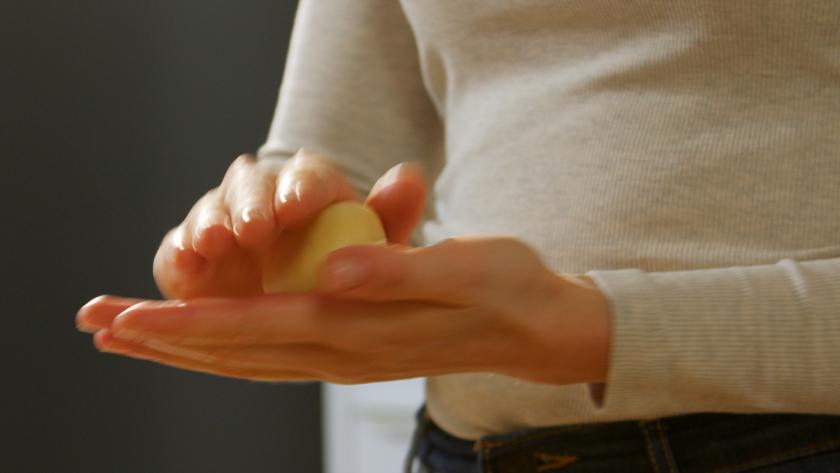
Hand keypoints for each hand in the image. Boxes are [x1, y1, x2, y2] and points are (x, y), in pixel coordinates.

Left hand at [77, 237, 611, 384]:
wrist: (533, 326)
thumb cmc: (505, 288)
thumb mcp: (465, 267)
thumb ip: (397, 269)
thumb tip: (331, 268)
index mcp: (361, 328)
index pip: (257, 327)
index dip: (190, 323)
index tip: (130, 320)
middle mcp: (343, 352)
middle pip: (236, 352)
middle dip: (165, 343)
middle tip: (101, 330)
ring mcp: (345, 357)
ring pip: (248, 360)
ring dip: (185, 352)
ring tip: (132, 342)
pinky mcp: (352, 350)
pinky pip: (274, 356)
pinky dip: (226, 351)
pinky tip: (205, 345)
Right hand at [150, 149, 425, 298]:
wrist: (302, 306)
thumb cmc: (345, 272)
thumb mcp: (379, 248)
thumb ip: (390, 214)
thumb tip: (409, 178)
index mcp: (310, 187)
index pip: (307, 175)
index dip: (301, 188)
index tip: (299, 206)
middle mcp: (261, 196)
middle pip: (250, 185)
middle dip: (249, 205)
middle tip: (254, 229)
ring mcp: (221, 224)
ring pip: (210, 212)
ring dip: (209, 224)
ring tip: (214, 243)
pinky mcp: (188, 257)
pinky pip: (177, 252)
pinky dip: (177, 255)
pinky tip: (184, 265)